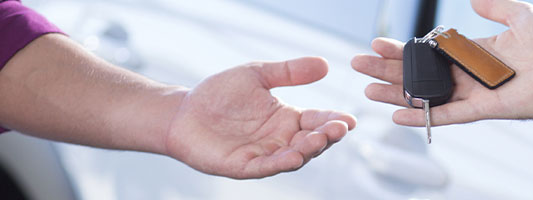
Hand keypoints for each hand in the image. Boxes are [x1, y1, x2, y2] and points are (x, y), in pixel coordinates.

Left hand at [164, 57, 356, 178]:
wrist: (182, 111)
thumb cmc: (219, 94)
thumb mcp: (258, 75)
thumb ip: (290, 72)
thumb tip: (324, 65)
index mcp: (287, 119)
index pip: (317, 121)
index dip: (334, 121)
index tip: (350, 120)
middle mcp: (280, 140)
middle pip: (312, 141)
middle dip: (328, 136)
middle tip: (339, 128)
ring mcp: (263, 154)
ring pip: (294, 156)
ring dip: (309, 150)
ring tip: (320, 139)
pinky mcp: (244, 166)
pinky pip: (266, 167)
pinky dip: (281, 163)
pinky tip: (294, 156)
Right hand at [352, 0, 532, 126]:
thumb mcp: (522, 14)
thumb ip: (496, 6)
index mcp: (477, 54)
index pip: (431, 53)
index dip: (404, 50)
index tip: (378, 44)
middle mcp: (472, 75)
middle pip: (421, 74)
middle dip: (389, 69)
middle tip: (359, 64)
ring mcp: (476, 93)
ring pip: (427, 95)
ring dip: (396, 92)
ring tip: (367, 88)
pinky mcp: (484, 109)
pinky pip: (448, 115)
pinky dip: (423, 116)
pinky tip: (398, 113)